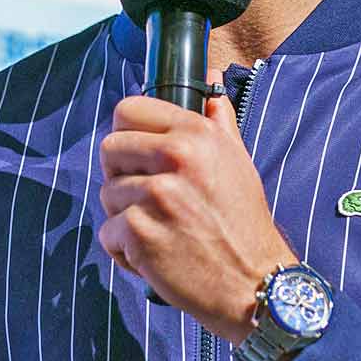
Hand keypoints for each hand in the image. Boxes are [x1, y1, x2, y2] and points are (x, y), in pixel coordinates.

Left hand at [97, 78, 297, 342]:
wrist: (253, 283)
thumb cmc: (243, 222)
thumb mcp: (237, 160)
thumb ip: (217, 118)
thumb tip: (209, 77)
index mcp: (195, 134)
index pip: (128, 109)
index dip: (128, 134)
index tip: (140, 157)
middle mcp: (175, 158)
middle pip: (109, 149)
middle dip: (122, 176)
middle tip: (150, 200)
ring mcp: (155, 196)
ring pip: (107, 194)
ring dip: (125, 216)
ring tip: (160, 230)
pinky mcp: (139, 233)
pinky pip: (108, 233)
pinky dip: (125, 251)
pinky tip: (154, 254)